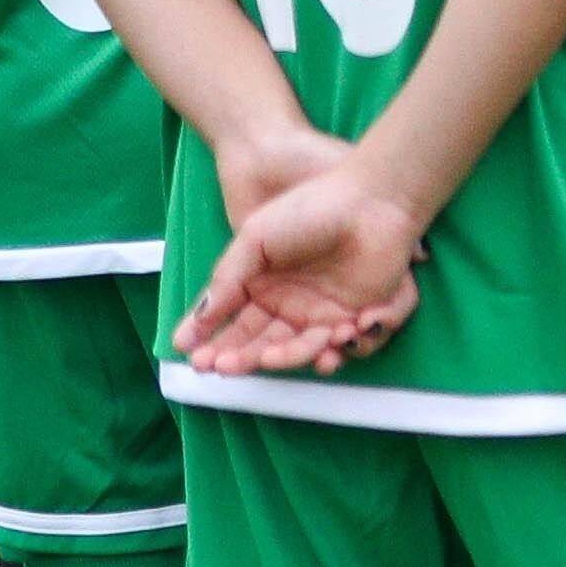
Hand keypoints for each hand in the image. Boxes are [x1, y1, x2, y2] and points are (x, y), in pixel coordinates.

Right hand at [179, 132, 425, 376]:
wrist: (371, 199)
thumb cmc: (309, 210)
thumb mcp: (255, 238)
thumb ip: (227, 279)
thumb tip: (197, 320)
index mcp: (262, 288)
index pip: (233, 326)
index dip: (214, 345)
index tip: (194, 359)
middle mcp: (291, 306)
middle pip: (263, 346)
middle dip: (242, 360)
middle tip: (224, 366)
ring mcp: (326, 313)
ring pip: (304, 352)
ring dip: (290, 358)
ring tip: (274, 353)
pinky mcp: (361, 314)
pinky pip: (352, 345)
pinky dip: (345, 347)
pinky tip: (340, 333)